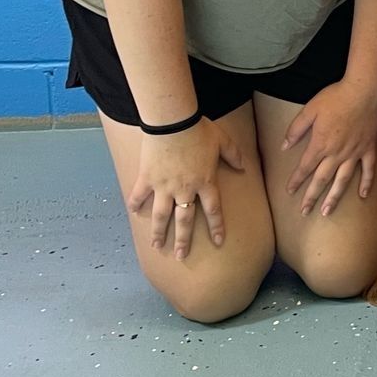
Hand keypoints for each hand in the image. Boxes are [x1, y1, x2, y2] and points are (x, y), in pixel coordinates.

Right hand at [127, 116, 246, 259]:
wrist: (173, 121)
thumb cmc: (200, 129)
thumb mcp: (223, 141)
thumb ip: (234, 156)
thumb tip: (244, 167)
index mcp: (205, 182)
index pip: (213, 210)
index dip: (216, 227)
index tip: (218, 242)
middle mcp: (185, 189)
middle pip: (185, 220)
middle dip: (183, 240)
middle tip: (181, 256)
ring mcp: (164, 186)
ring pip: (161, 215)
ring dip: (158, 232)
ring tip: (157, 245)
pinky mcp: (147, 178)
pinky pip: (139, 195)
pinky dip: (135, 203)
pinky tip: (133, 213)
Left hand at [282, 77, 376, 215]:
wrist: (364, 90)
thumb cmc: (335, 97)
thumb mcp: (309, 110)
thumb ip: (296, 129)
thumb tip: (284, 146)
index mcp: (320, 144)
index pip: (305, 168)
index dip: (296, 181)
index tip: (289, 192)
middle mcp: (337, 153)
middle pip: (322, 180)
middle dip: (311, 197)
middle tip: (304, 212)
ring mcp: (354, 152)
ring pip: (343, 180)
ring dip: (334, 197)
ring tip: (327, 212)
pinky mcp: (368, 148)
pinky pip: (368, 169)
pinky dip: (366, 183)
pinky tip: (363, 195)